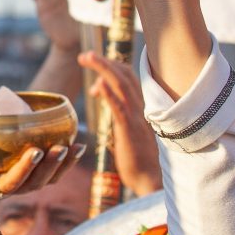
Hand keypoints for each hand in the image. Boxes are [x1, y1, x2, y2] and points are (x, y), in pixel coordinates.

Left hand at [0, 140, 79, 204]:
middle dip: (51, 165)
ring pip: (13, 183)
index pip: (52, 176)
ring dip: (26, 167)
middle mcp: (13, 188)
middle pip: (37, 182)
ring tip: (34, 150)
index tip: (80, 146)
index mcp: (25, 181)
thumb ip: (23, 136)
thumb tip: (43, 108)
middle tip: (60, 147)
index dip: (67, 164)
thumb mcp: (7, 152)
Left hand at [78, 51, 161, 197]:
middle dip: (104, 62)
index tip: (95, 67)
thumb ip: (116, 111)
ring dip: (103, 69)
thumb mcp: (124, 129)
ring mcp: (136, 117)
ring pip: (121, 85)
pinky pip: (119, 109)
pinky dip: (109, 95)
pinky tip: (98, 85)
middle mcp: (140, 107)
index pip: (128, 77)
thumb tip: (101, 92)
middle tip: (84, 55)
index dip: (111, 67)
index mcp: (140, 106)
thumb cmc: (137, 157)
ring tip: (86, 58)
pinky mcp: (130, 131)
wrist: (150, 179)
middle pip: (124, 75)